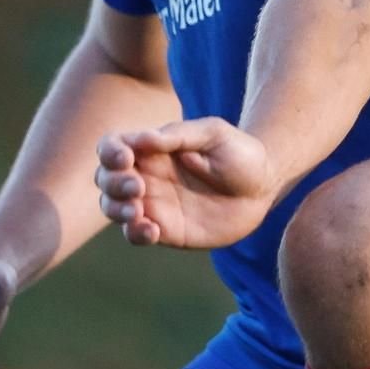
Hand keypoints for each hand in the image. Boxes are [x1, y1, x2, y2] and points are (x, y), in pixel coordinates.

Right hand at [95, 118, 277, 248]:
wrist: (263, 186)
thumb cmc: (239, 153)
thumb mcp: (214, 135)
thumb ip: (178, 136)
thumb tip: (140, 138)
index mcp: (152, 148)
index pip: (113, 147)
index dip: (110, 152)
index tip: (126, 158)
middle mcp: (146, 175)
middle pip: (106, 179)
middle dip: (113, 183)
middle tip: (138, 187)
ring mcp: (153, 204)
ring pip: (113, 207)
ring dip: (117, 209)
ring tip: (138, 210)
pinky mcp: (165, 230)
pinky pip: (136, 233)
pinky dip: (135, 233)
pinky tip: (153, 231)